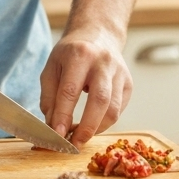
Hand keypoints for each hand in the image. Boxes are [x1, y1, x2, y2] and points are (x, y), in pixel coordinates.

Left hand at [39, 26, 131, 148]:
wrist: (98, 34)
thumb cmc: (71, 53)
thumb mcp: (52, 67)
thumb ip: (49, 96)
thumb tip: (53, 125)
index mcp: (80, 54)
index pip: (70, 90)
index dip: (63, 115)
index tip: (56, 134)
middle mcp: (103, 62)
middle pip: (100, 101)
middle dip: (86, 127)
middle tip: (74, 144)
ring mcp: (119, 72)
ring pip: (113, 109)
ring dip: (97, 128)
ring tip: (81, 135)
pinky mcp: (128, 83)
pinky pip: (119, 109)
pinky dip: (105, 122)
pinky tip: (93, 123)